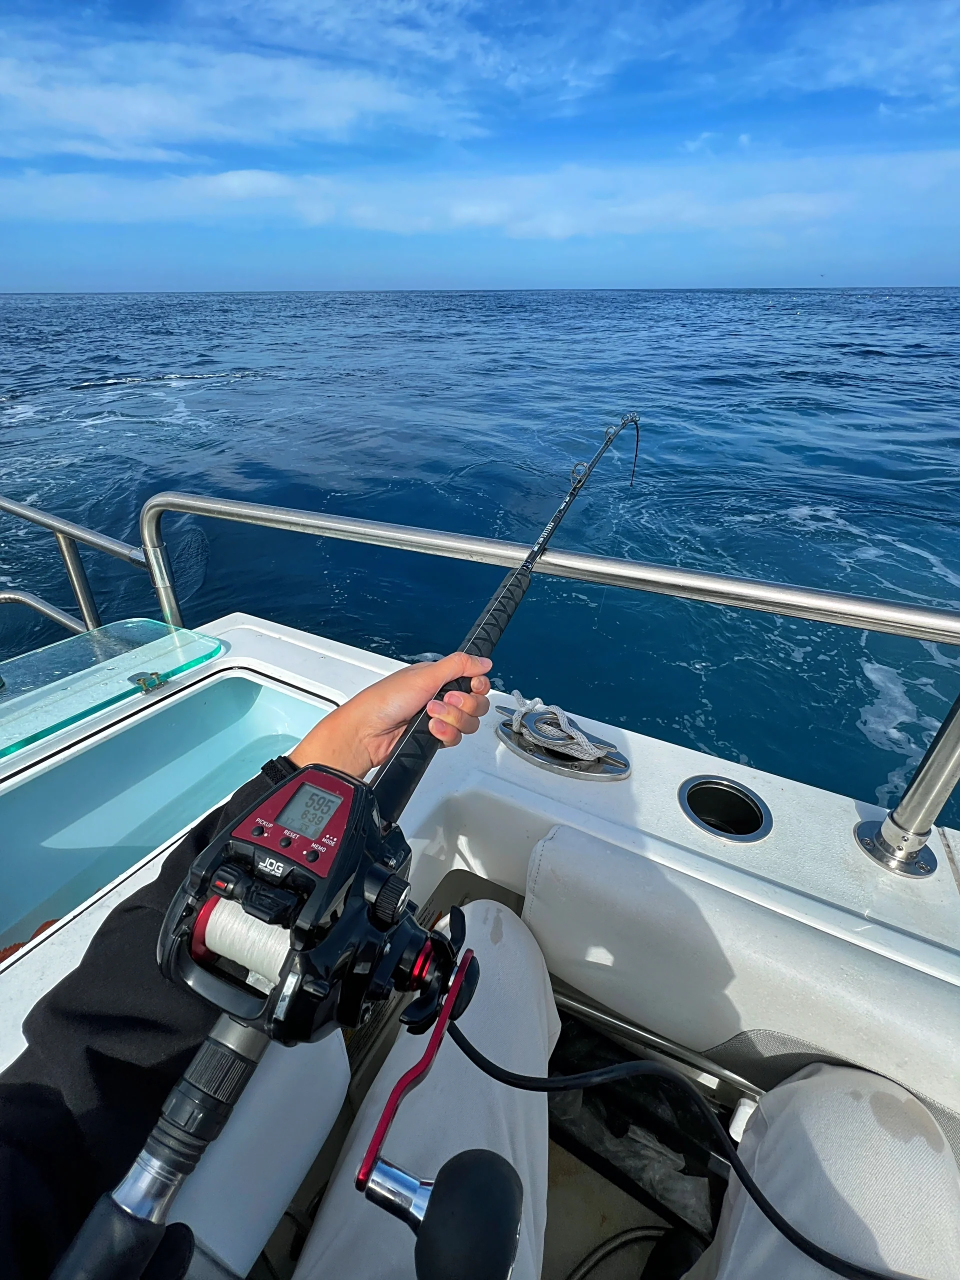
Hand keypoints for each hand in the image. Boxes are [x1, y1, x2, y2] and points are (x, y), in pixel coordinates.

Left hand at [288, 652, 492, 779]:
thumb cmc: (385, 700)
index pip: (474, 680)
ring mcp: (438, 718)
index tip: (473, 686)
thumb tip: (484, 661)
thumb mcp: (424, 675)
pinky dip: (445, 734)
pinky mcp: (434, 737)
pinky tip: (431, 729)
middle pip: (476, 703)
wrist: (367, 733)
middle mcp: (440, 696)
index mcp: (438, 677)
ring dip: (453, 719)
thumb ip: (458, 666)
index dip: (478, 685)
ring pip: (468, 723)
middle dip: (464, 703)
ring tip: (432, 715)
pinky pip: (456, 738)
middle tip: (446, 699)